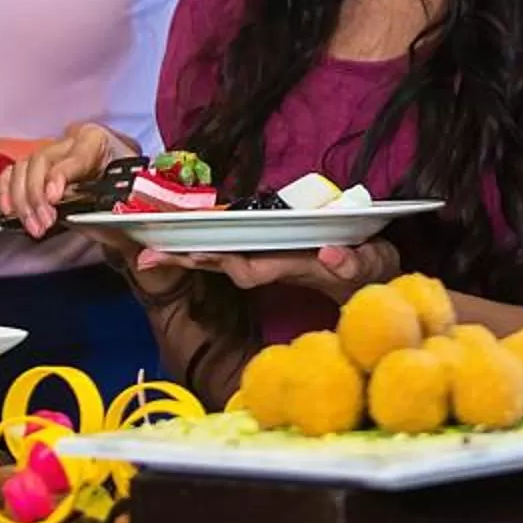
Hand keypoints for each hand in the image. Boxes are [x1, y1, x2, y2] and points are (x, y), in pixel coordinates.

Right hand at [0, 121, 126, 237]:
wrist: (120, 177)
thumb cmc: (123, 182)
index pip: (74, 157)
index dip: (59, 176)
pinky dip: (6, 191)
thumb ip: (117, 202)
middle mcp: (69, 142)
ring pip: (22, 168)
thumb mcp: (128, 187)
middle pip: (41, 161)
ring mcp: (49, 153)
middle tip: (43, 223)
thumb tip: (105, 223)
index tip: (53, 197)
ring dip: (22, 201)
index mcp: (96, 141)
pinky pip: (11, 173)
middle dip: (37, 196)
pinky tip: (8, 210)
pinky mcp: (34, 166)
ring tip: (32, 225)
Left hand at [137, 239, 398, 302]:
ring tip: (153, 250)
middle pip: (224, 264)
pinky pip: (232, 249)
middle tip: (146, 256)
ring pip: (224, 257)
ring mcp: (272, 258)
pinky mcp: (270, 251)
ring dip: (189, 253)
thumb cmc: (371, 273)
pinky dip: (205, 244)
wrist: (375, 281)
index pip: (250, 268)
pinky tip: (180, 240)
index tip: (194, 253)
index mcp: (293, 268)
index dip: (222, 260)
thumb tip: (331, 254)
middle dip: (188, 260)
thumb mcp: (370, 267)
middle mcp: (275, 265)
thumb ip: (353, 263)